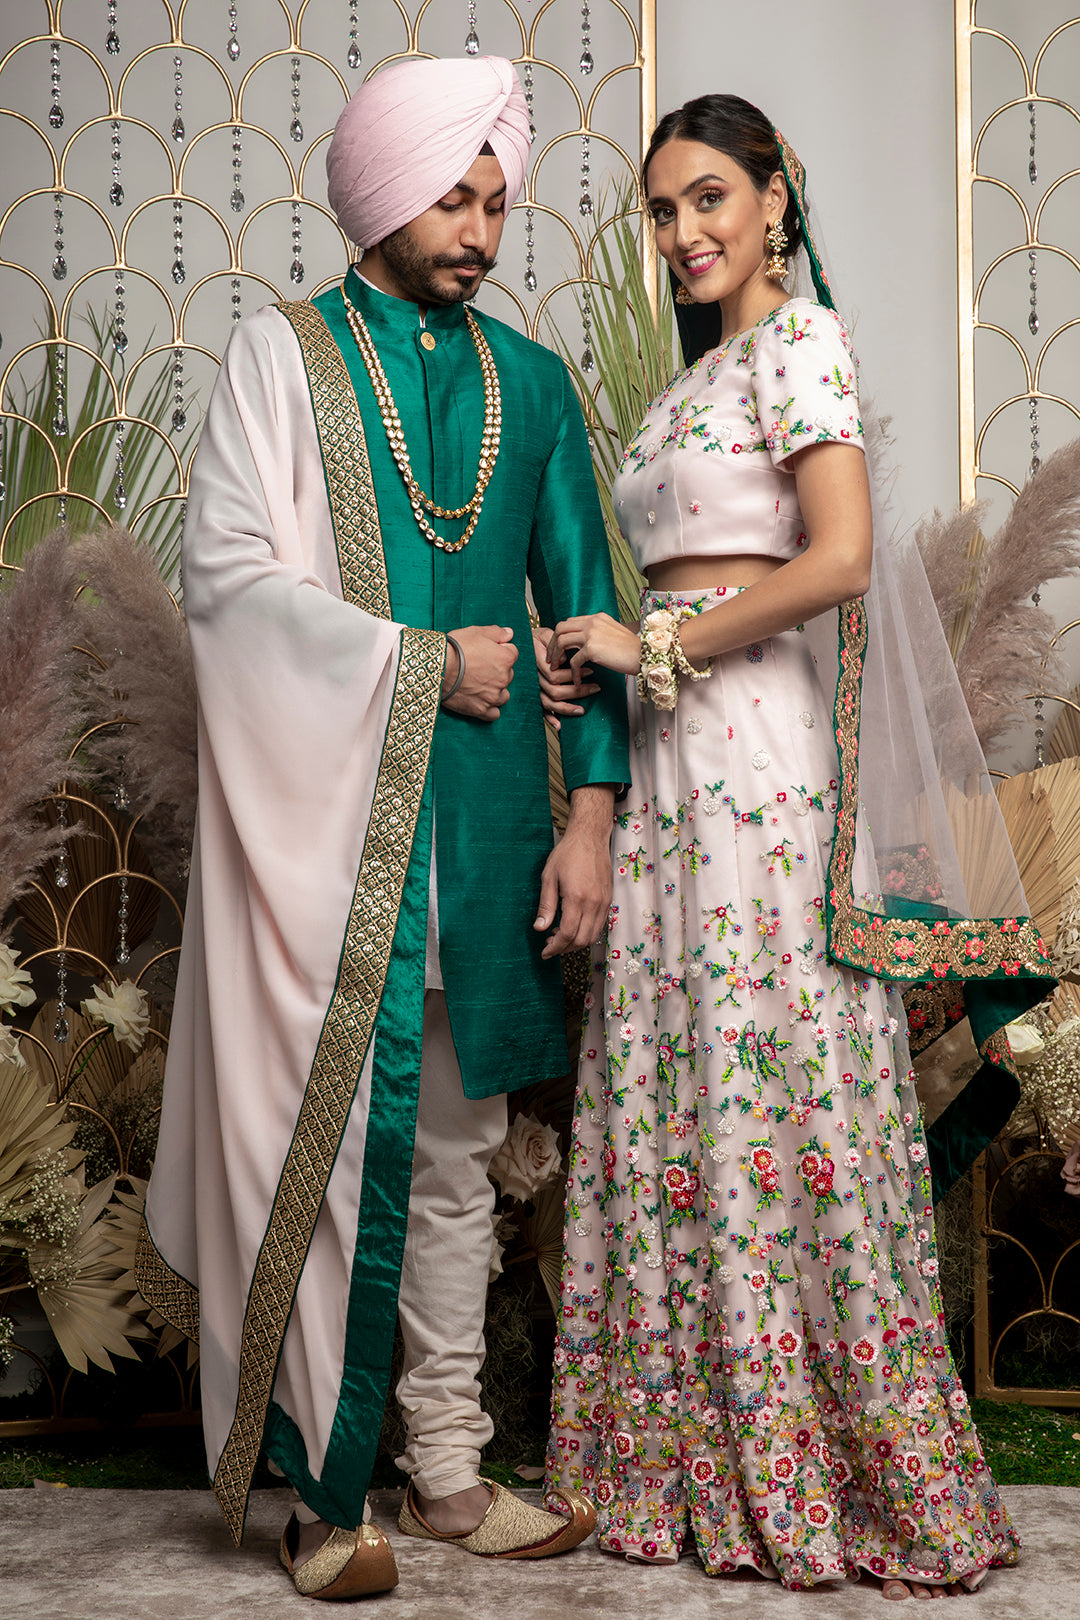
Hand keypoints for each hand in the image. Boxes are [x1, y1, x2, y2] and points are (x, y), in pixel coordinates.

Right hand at [442, 625, 516, 720]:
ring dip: (496, 690)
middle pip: (508, 674)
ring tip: (480, 685)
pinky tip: (481, 700)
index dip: (498, 650)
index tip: (485, 651)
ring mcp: (493, 696)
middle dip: (497, 670)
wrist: (436, 667)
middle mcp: (504, 678)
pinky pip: (494, 714)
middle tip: (479, 667)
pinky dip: (490, 708)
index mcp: (505, 658)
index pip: (512, 652)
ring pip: (503, 695)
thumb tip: (509, 633)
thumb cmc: (455, 648)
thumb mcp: (477, 632)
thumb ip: (497, 632)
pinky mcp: (481, 709)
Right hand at [532, 626, 598, 729]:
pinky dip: (549, 719)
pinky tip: (560, 726)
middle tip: (595, 688)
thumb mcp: (546, 634)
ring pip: (549, 703)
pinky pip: (540, 710)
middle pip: (555, 691)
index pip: (555, 675)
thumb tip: (567, 659)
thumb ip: (555, 642)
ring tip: (582, 710)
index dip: (573, 675)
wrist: (523, 643)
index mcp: (536, 663)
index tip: (590, 670)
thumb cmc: (538, 638)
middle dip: (577, 691)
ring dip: (567, 708)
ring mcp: (533, 688)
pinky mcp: (534, 695)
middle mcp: (533, 678)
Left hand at [534, 785, 614, 957]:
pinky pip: (599, 925)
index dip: (555, 947)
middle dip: (564, 948)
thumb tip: (539, 928)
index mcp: (577, 897)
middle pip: (581, 940)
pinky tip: (573, 926)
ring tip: (559, 936)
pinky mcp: (608, 900)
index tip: (545, 952)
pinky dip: (586, 933)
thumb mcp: (549, 877)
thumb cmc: (567, 854)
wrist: (590, 837)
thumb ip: (546, 905)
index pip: (567, 934)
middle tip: (550, 945)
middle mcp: (594, 903)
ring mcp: (604, 902)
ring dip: (576, 943)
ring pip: (592, 936)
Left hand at [547, 612, 639, 678]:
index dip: (561, 635)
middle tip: (551, 659)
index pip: (570, 621)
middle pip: (560, 627)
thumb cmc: (632, 650)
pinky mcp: (592, 649)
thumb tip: (585, 643)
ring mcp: (591, 634)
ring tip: (557, 670)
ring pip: (561, 642)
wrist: (645, 655)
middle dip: (552, 643)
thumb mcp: (614, 634)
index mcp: (597, 617)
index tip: (558, 649)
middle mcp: (592, 622)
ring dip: (556, 656)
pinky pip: (574, 661)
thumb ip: (599, 634)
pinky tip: (577, 681)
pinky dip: (573, 673)